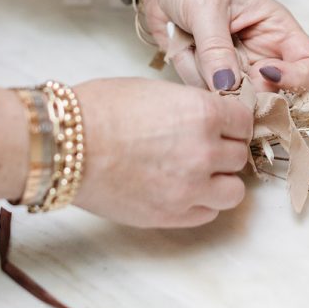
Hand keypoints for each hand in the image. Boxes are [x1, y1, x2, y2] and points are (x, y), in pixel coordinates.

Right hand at [74, 77, 251, 227]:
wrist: (64, 145)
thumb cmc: (101, 109)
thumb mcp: (157, 92)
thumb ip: (191, 107)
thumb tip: (209, 118)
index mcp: (203, 113)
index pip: (244, 121)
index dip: (231, 122)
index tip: (221, 124)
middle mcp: (205, 151)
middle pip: (239, 155)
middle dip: (224, 149)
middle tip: (202, 146)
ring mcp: (190, 188)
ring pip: (233, 191)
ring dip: (220, 181)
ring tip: (196, 172)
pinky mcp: (171, 215)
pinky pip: (207, 213)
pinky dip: (201, 202)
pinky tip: (180, 189)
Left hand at [142, 0, 308, 93]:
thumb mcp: (206, 8)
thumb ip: (217, 47)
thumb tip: (228, 86)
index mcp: (278, 30)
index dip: (296, 78)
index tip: (263, 73)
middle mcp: (263, 55)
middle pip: (273, 93)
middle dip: (243, 88)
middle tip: (215, 70)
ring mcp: (239, 70)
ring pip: (236, 99)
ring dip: (208, 76)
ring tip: (192, 43)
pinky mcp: (214, 80)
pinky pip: (209, 96)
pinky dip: (191, 77)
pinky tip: (184, 49)